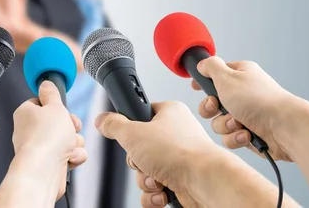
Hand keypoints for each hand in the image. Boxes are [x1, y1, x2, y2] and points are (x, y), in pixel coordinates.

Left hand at [13, 81, 86, 198]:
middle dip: (71, 125)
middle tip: (71, 126)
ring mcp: (41, 148)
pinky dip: (73, 156)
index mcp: (26, 113)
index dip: (56, 105)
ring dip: (74, 141)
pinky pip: (69, 155)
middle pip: (58, 121)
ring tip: (69, 144)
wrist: (43, 171)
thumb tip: (46, 83)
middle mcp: (30, 130)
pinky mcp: (50, 163)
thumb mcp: (54, 106)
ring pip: (67, 138)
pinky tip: (70, 158)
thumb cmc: (46, 137)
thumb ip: (52, 93)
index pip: (42, 103)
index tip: (63, 108)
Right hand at [96, 101, 221, 206]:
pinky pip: (157, 188)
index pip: (141, 114)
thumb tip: (102, 120)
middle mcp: (175, 134)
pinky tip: (162, 193)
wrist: (206, 183)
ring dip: (145, 180)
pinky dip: (154, 194)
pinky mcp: (181, 180)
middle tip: (144, 160)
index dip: (130, 127)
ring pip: (146, 170)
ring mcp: (179, 159)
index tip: (127, 134)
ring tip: (157, 180)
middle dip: (137, 161)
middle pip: (139, 148)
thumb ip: (114, 125)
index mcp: (169, 113)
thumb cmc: (178, 153)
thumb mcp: (133, 133)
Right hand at [193, 56, 293, 160]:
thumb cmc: (257, 99)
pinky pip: (230, 137)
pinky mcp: (249, 133)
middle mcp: (242, 94)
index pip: (215, 75)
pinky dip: (236, 137)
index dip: (203, 82)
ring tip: (239, 123)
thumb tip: (202, 64)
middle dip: (211, 109)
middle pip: (212, 102)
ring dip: (225, 124)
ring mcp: (246, 114)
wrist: (284, 128)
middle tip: (217, 107)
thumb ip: (210, 67)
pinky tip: (247, 134)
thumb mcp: (227, 76)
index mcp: (239, 75)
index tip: (196, 88)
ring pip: (219, 122)